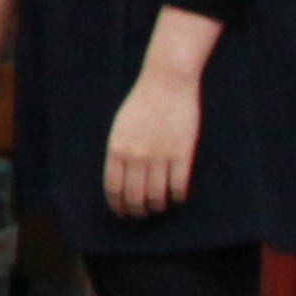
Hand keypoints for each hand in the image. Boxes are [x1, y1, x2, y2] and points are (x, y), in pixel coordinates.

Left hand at [101, 62, 204, 222]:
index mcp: (117, 148)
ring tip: (159, 206)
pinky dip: (177, 197)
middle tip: (141, 213)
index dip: (117, 205)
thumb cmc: (142, 102)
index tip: (122, 212)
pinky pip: (179, 186)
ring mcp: (160, 155)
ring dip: (157, 206)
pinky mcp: (182, 153)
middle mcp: (136, 155)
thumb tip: (119, 180)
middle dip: (137, 210)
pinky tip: (177, 197)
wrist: (167, 82)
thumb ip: (118, 152)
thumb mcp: (120, 127)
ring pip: (157, 196)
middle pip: (134, 196)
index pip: (113, 188)